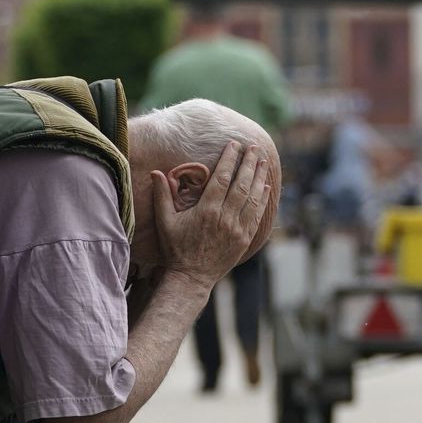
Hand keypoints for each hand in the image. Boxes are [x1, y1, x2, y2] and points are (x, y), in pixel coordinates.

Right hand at [151, 141, 273, 289]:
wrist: (191, 277)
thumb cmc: (176, 248)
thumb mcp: (165, 222)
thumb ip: (162, 196)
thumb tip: (156, 172)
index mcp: (207, 210)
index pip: (222, 178)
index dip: (229, 159)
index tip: (234, 145)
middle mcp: (225, 218)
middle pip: (241, 184)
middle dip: (249, 163)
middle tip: (255, 147)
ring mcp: (237, 229)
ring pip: (253, 198)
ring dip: (259, 177)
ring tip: (264, 161)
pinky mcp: (245, 238)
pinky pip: (257, 215)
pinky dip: (263, 200)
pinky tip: (265, 187)